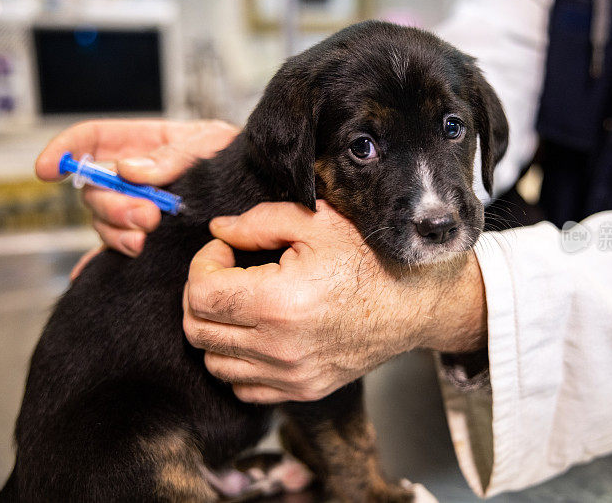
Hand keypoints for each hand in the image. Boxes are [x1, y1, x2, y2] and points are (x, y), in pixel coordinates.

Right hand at [36, 119, 238, 270]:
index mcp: (142, 144)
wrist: (260, 187)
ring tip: (148, 237)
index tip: (47, 169)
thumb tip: (127, 169)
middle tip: (148, 216)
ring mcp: (137, 208)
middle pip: (96, 189)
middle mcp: (132, 177)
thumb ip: (171, 156)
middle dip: (114, 205)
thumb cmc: (232, 156)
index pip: (91, 140)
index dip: (64, 150)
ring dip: (119, 232)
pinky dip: (101, 261)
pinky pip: (114, 250)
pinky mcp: (147, 237)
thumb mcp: (208, 143)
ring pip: (104, 222)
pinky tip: (86, 273)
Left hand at [183, 200, 486, 403]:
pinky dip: (237, 361)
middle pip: (198, 329)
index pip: (200, 293)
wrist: (413, 303)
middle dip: (201, 293)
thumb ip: (259, 221)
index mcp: (278, 303)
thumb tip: (220, 230)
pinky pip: (242, 387)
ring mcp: (290, 375)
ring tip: (242, 301)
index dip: (203, 263)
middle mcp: (279, 347)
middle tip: (227, 271)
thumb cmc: (371, 260)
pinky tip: (257, 332)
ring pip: (214, 361)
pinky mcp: (302, 390)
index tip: (225, 249)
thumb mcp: (318, 223)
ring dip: (216, 328)